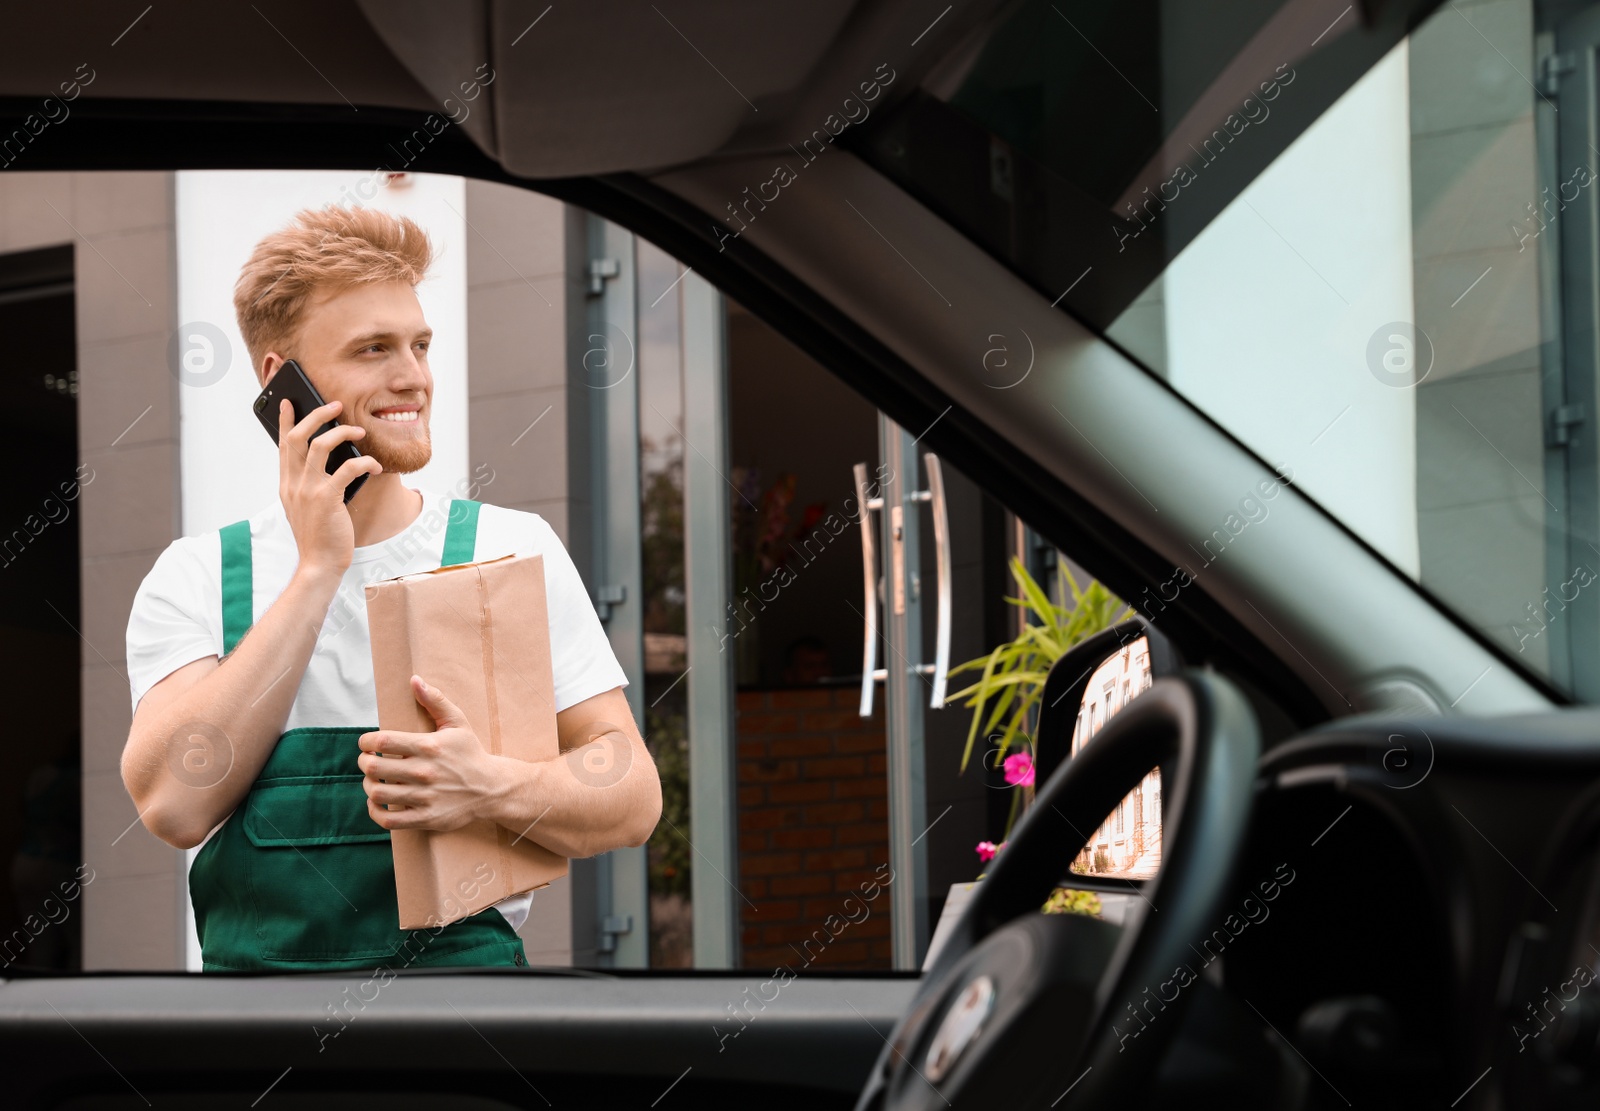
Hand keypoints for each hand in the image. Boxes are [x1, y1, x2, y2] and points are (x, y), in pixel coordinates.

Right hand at [279, 396, 382, 576]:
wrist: (319, 564)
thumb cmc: (319, 535)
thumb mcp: (306, 506)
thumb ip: (310, 484)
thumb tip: (329, 461)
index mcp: (286, 484)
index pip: (283, 445)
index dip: (287, 421)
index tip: (290, 402)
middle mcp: (293, 484)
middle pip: (298, 437)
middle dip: (317, 415)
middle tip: (335, 406)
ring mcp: (308, 490)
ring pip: (321, 445)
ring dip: (343, 432)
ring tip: (360, 431)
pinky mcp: (327, 499)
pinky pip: (348, 469)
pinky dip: (364, 462)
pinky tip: (374, 465)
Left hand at [357, 675, 508, 831]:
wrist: (491, 788)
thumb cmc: (470, 753)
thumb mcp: (458, 723)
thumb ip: (435, 700)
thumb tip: (414, 680)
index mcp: (429, 746)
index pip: (381, 742)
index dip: (365, 741)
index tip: (366, 743)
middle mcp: (424, 772)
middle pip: (374, 768)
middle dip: (364, 762)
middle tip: (367, 760)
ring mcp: (425, 797)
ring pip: (377, 793)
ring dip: (368, 785)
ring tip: (373, 780)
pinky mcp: (426, 818)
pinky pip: (388, 819)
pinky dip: (375, 811)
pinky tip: (376, 802)